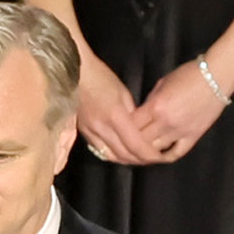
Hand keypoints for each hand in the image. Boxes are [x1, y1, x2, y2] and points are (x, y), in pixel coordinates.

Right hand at [70, 48, 154, 166]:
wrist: (74, 73)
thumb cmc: (100, 77)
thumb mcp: (123, 93)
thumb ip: (132, 115)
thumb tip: (139, 130)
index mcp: (115, 116)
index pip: (135, 145)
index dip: (149, 155)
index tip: (159, 156)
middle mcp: (101, 128)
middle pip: (124, 155)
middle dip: (140, 160)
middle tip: (151, 159)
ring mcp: (90, 132)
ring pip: (111, 156)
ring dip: (126, 160)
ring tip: (137, 158)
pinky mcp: (83, 132)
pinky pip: (100, 150)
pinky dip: (113, 155)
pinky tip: (120, 153)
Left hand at [130, 64, 231, 162]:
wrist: (216, 76)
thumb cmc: (189, 74)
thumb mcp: (162, 83)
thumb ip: (150, 101)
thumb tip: (140, 114)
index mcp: (156, 106)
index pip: (131, 125)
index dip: (123, 128)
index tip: (120, 129)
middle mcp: (165, 122)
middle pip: (140, 140)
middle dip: (131, 142)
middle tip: (126, 143)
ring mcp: (180, 131)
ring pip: (155, 150)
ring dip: (146, 151)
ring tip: (139, 151)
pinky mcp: (193, 136)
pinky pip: (176, 153)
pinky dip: (165, 157)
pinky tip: (159, 156)